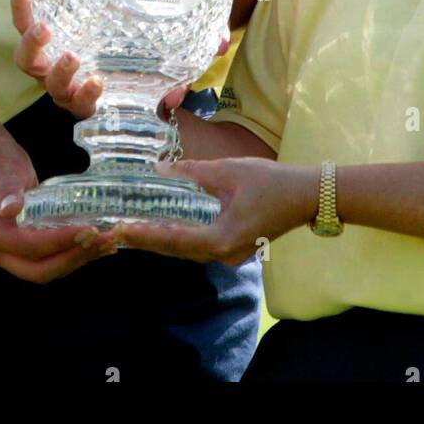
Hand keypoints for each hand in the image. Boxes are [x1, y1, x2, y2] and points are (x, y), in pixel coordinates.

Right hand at [0, 129, 116, 281]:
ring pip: (47, 270)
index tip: (88, 230)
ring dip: (78, 259)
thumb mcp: (4, 170)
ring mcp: (10, 255)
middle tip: (103, 240)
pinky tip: (97, 245)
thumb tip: (11, 209)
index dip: (59, 241)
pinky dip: (74, 256)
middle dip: (73, 257)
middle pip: (38, 269)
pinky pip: (51, 262)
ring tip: (107, 243)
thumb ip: (8, 188)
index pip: (28, 246)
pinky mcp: (26, 252)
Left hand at [11, 0, 230, 119]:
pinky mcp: (46, 26)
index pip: (86, 103)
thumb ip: (200, 44)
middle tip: (73, 56)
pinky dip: (22, 8)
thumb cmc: (158, 38)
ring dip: (33, 47)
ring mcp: (55, 53)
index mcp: (99, 90)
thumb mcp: (181, 43)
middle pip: (52, 86)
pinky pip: (24, 23)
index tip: (99, 80)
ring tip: (45, 25)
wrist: (140, 9)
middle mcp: (72, 78)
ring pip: (30, 62)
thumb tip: (219, 44)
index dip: (88, 96)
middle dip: (58, 76)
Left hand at [112, 157, 316, 265]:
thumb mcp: (229, 171)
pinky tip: (164, 228)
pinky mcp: (234, 248)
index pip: (173, 240)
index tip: (120, 231)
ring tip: (133, 231)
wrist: (307, 196)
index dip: (144, 235)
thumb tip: (159, 169)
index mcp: (221, 239)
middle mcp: (223, 254)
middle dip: (146, 241)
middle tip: (116, 232)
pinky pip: (199, 247)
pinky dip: (179, 238)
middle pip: (176, 250)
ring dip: (161, 241)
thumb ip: (193, 171)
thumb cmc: (272, 182)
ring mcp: (230, 254)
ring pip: (187, 251)